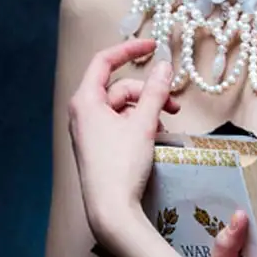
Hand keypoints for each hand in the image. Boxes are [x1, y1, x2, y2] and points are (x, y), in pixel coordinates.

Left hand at [68, 38, 178, 242]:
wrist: (110, 211)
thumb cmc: (121, 166)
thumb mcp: (144, 124)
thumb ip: (156, 92)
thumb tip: (165, 66)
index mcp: (85, 101)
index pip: (104, 61)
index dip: (129, 49)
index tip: (154, 45)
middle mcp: (82, 112)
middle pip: (120, 88)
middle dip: (148, 93)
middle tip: (173, 105)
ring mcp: (89, 130)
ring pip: (123, 107)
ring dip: (147, 111)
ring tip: (164, 126)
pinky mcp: (97, 146)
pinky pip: (120, 124)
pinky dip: (139, 125)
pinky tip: (154, 137)